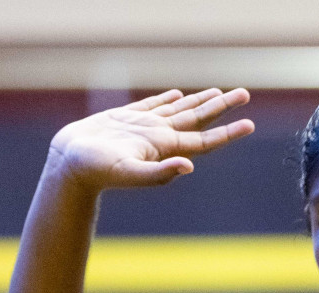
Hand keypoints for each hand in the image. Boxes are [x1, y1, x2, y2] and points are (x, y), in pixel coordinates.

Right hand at [46, 88, 253, 190]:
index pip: (204, 140)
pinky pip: (152, 106)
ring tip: (219, 93)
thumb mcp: (129, 173)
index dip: (228, 132)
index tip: (250, 124)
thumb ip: (159, 173)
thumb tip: (189, 166)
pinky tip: (175, 94)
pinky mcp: (125, 119)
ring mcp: (143, 128)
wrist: (68, 165)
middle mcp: (159, 138)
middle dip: (222, 107)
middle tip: (245, 94)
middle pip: (198, 119)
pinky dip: (166, 99)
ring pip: (179, 110)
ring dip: (199, 101)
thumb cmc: (96, 171)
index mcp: (165, 148)